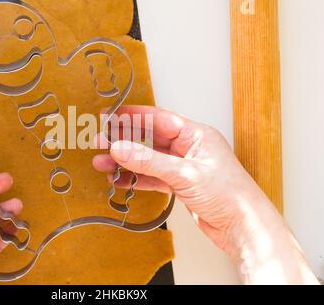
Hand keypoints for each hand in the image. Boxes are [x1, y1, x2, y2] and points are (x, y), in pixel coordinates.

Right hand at [93, 106, 317, 283]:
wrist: (242, 226)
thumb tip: (120, 148)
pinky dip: (136, 179)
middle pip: (149, 139)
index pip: (158, 119)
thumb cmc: (229, 194)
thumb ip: (149, 161)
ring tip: (102, 164)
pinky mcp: (180, 184)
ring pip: (148, 160)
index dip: (132, 116)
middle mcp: (188, 148)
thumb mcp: (184, 174)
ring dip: (125, 162)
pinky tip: (120, 180)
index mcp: (195, 134)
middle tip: (100, 142)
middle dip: (124, 141)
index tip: (110, 115)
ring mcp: (183, 166)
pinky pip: (152, 177)